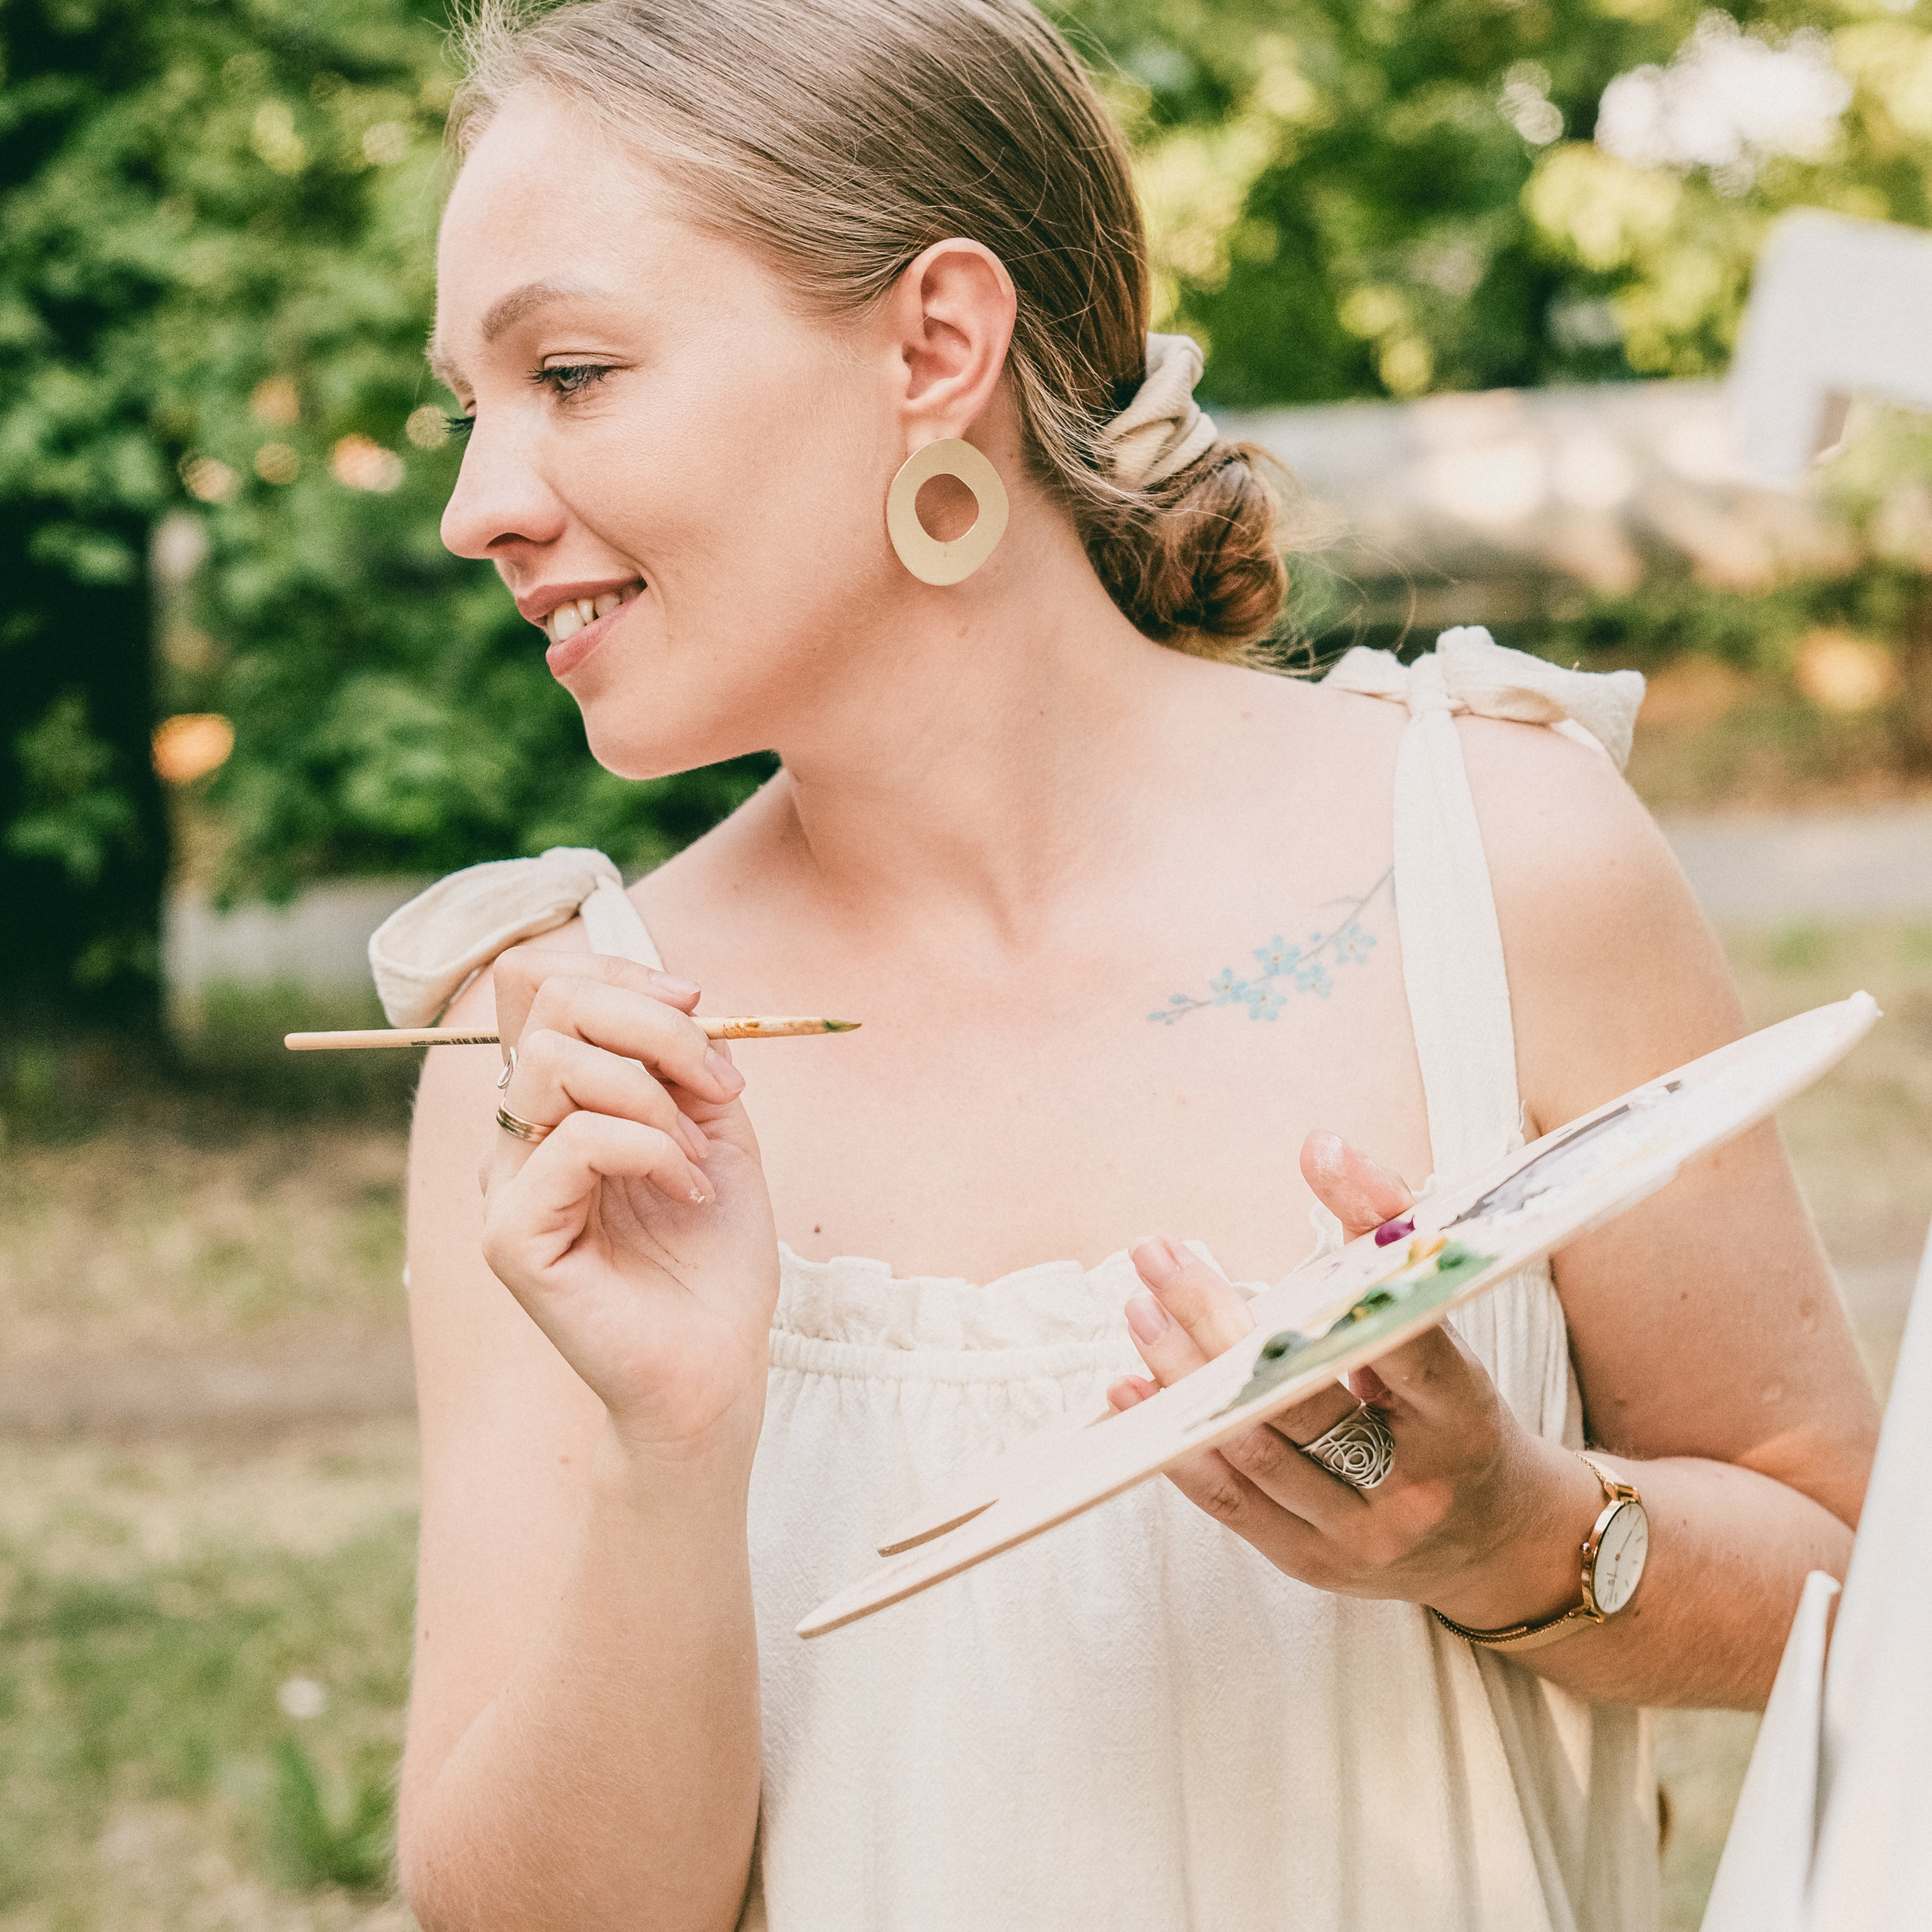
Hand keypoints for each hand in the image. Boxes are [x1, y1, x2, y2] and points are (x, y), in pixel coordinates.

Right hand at [478, 948, 780, 1461]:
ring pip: (556, 1062)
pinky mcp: (511, 1236)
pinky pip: (574, 1141)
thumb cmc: (714, 1254)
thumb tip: (676, 993)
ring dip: (654, 1095)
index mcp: (559, 1099)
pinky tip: (688, 1193)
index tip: (695, 1002)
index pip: (542, 983)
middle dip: (653, 1022)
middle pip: (550, 1002)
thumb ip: (688, 1056)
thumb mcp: (716, 1127)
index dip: (618, 968)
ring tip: (696, 1157)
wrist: (717, 1362)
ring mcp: (506, 1183)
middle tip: (717, 1084)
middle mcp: (519, 1131)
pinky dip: (650, 1149)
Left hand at [1106, 1131, 1596, 1625]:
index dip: (1361, 1237)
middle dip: (1214, 1319)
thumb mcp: (1450, 1343)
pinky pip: (1227, 1502)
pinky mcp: (1306, 1561)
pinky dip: (1174, 1443)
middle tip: (1160, 1254)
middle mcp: (1410, 1485)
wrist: (1502, 1549)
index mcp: (1460, 1418)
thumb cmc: (1464, 1422)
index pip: (1401, 1328)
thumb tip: (1321, 1148)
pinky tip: (1130, 1389)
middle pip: (1297, 1397)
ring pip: (1252, 1449)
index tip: (1314, 1160)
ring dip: (1181, 1374)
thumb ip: (1389, 1256)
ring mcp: (1355, 1534)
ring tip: (1140, 1305)